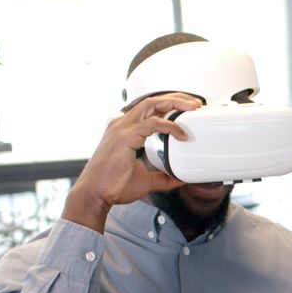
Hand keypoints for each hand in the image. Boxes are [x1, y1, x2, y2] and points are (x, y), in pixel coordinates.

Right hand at [63, 93, 201, 232]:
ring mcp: (122, 128)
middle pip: (152, 100)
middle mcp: (122, 124)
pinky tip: (181, 135)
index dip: (169, 106)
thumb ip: (163, 178)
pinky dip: (170, 126)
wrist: (95, 194)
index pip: (149, 109)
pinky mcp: (125, 136)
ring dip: (175, 102)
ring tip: (193, 108)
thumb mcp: (145, 180)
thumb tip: (179, 180)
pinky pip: (153, 123)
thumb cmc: (113, 186)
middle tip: (196, 104)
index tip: (187, 110)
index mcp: (125, 130)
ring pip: (152, 103)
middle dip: (176, 98)